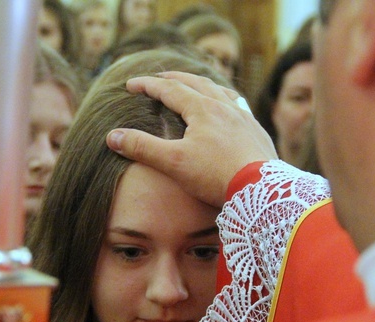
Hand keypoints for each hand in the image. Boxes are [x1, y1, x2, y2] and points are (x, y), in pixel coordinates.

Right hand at [106, 71, 277, 206]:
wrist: (261, 190)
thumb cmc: (216, 176)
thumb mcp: (173, 163)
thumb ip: (142, 148)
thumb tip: (113, 136)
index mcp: (202, 109)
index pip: (169, 90)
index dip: (147, 85)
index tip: (130, 84)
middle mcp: (224, 107)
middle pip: (196, 83)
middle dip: (174, 79)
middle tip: (160, 77)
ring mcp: (244, 118)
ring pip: (221, 91)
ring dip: (204, 85)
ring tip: (196, 85)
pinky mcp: (257, 132)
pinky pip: (239, 107)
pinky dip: (227, 101)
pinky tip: (230, 110)